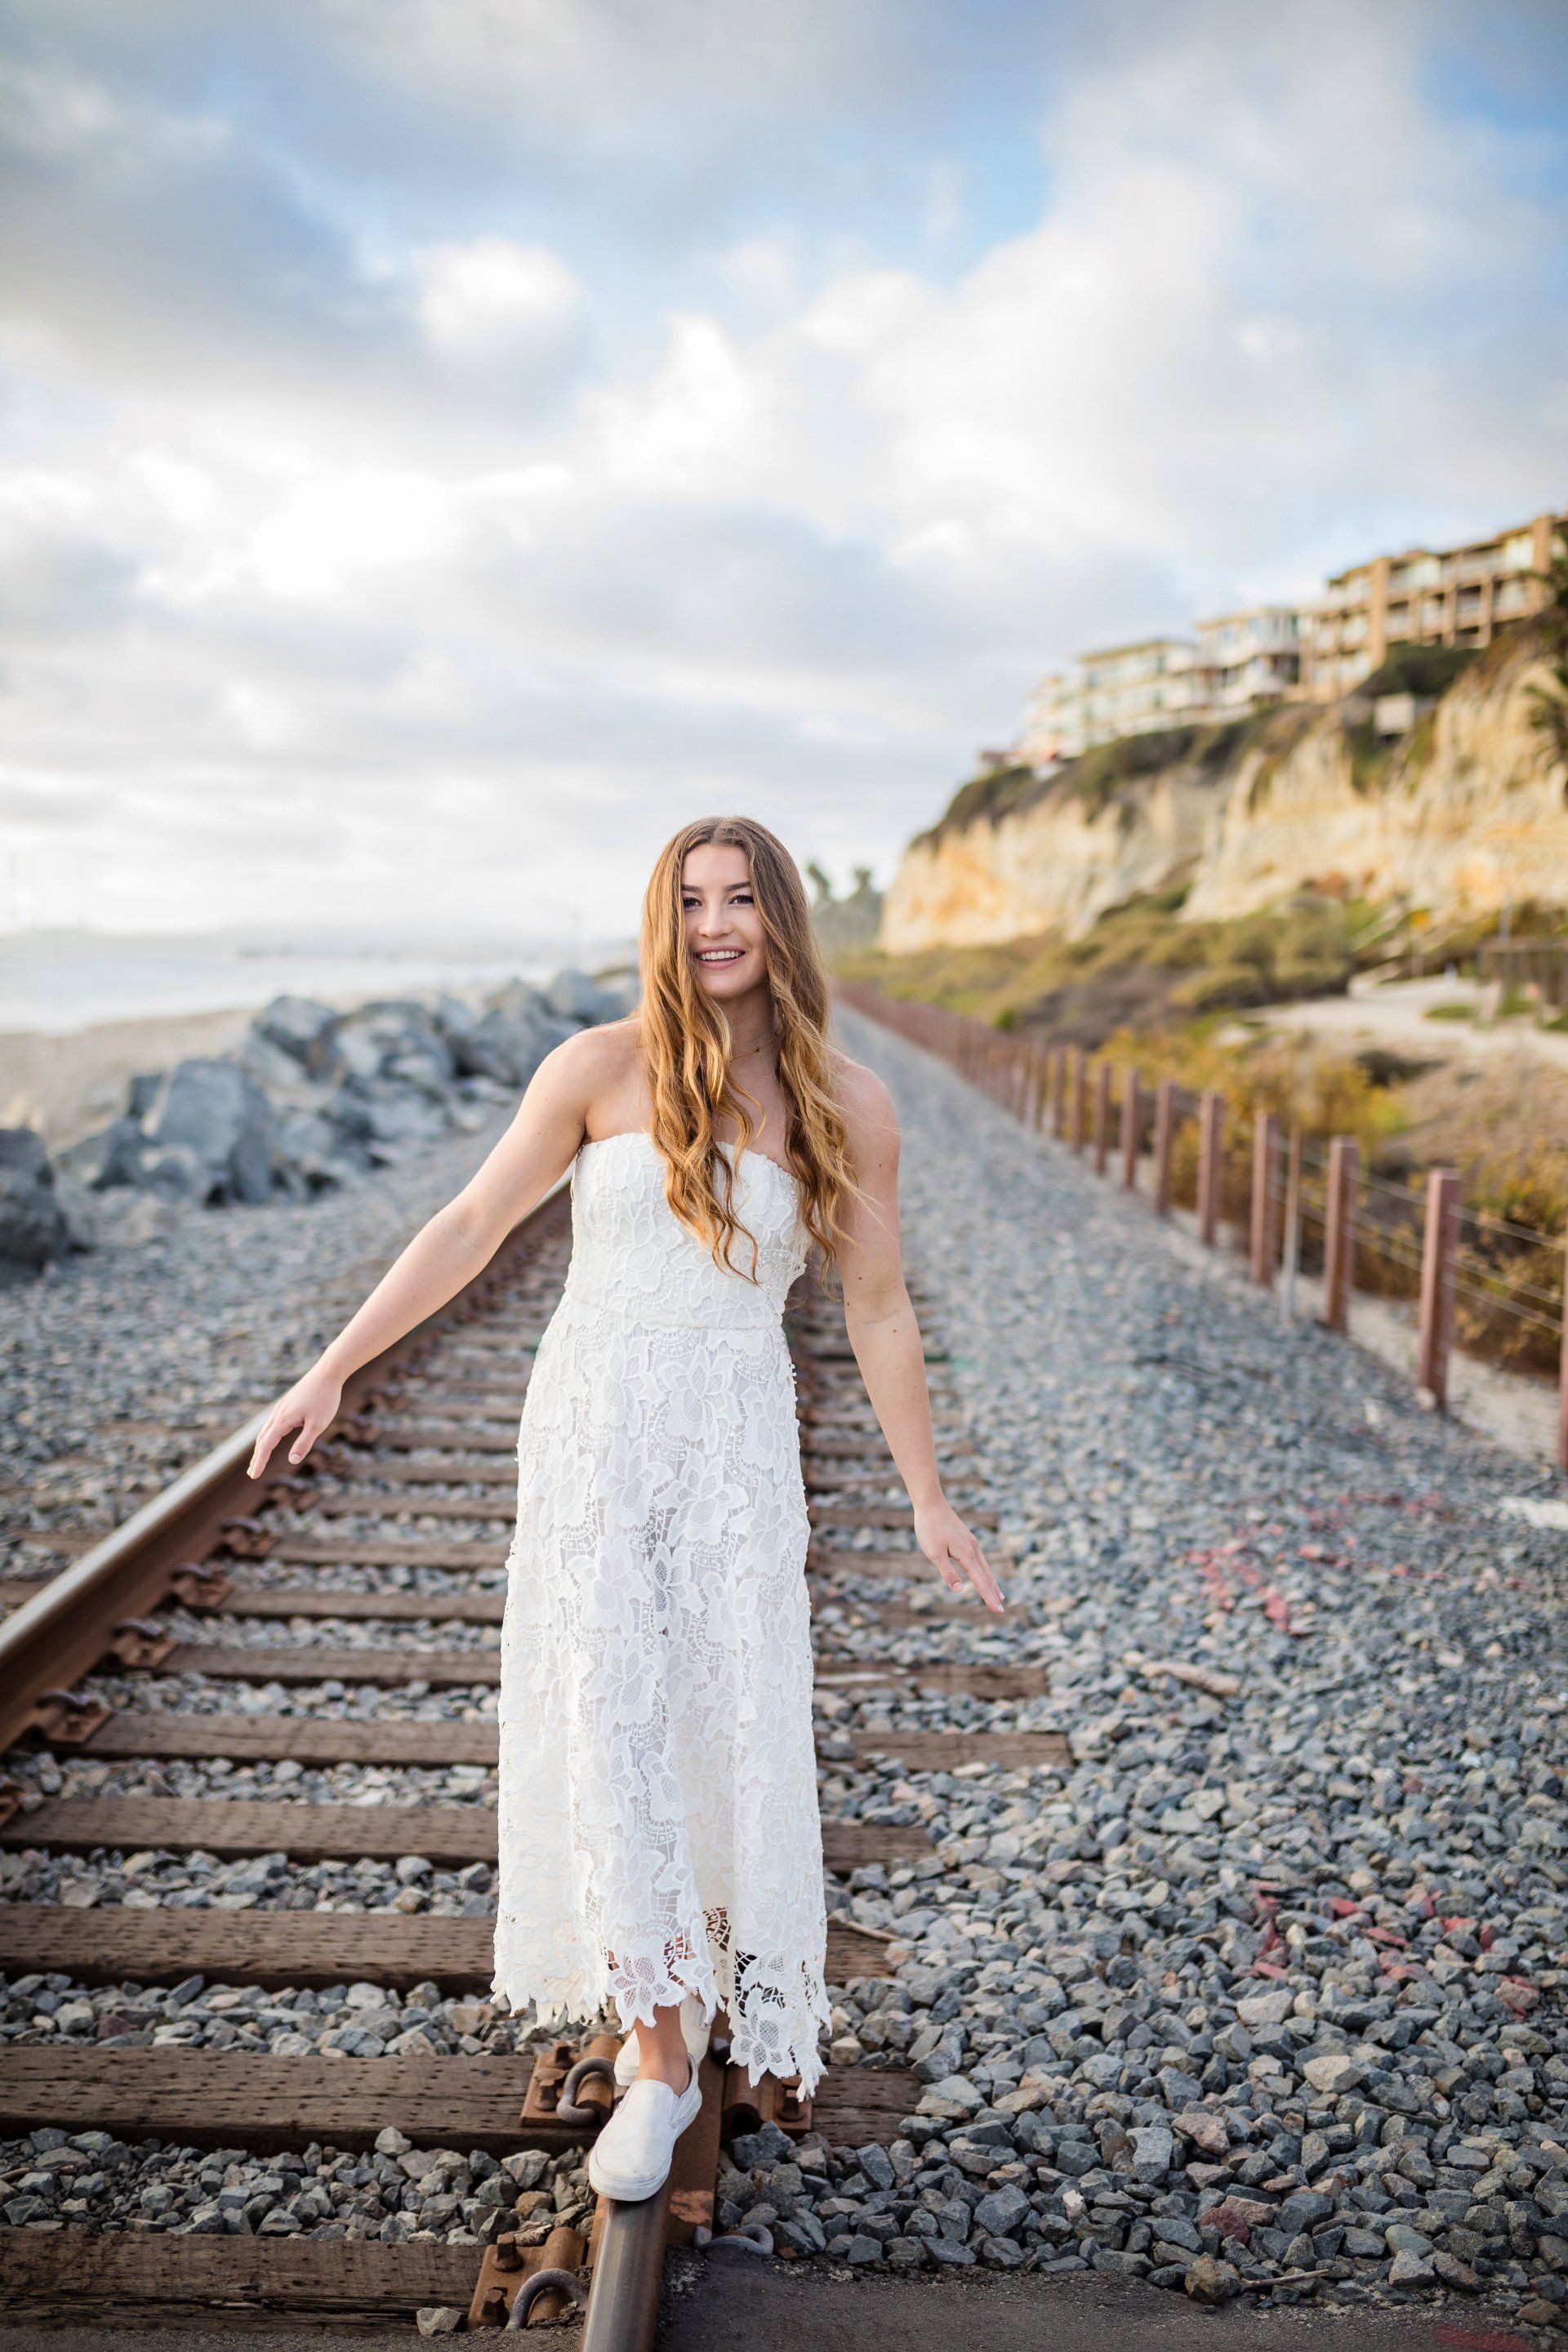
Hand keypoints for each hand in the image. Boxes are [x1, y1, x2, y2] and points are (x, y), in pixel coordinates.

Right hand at [247, 1365, 343, 1479]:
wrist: (328, 1372)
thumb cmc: (325, 1398)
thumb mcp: (317, 1424)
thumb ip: (304, 1443)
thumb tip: (291, 1461)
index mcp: (283, 1420)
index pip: (266, 1445)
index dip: (259, 1462)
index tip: (253, 1476)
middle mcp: (278, 1413)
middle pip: (262, 1438)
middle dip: (257, 1456)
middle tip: (252, 1472)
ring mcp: (282, 1407)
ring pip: (266, 1429)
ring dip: (262, 1445)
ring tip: (259, 1458)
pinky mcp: (287, 1402)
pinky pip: (273, 1422)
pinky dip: (269, 1434)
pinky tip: (273, 1437)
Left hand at [914, 1497, 1004, 1613]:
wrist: (930, 1503)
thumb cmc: (929, 1528)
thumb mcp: (934, 1553)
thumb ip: (948, 1572)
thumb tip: (960, 1590)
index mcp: (967, 1554)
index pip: (981, 1581)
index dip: (988, 1597)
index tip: (998, 1611)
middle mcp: (973, 1549)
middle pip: (986, 1576)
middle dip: (993, 1593)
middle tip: (1000, 1609)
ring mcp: (971, 1543)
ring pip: (984, 1567)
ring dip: (991, 1582)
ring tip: (998, 1595)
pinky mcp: (966, 1538)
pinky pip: (979, 1559)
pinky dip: (984, 1571)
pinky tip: (982, 1572)